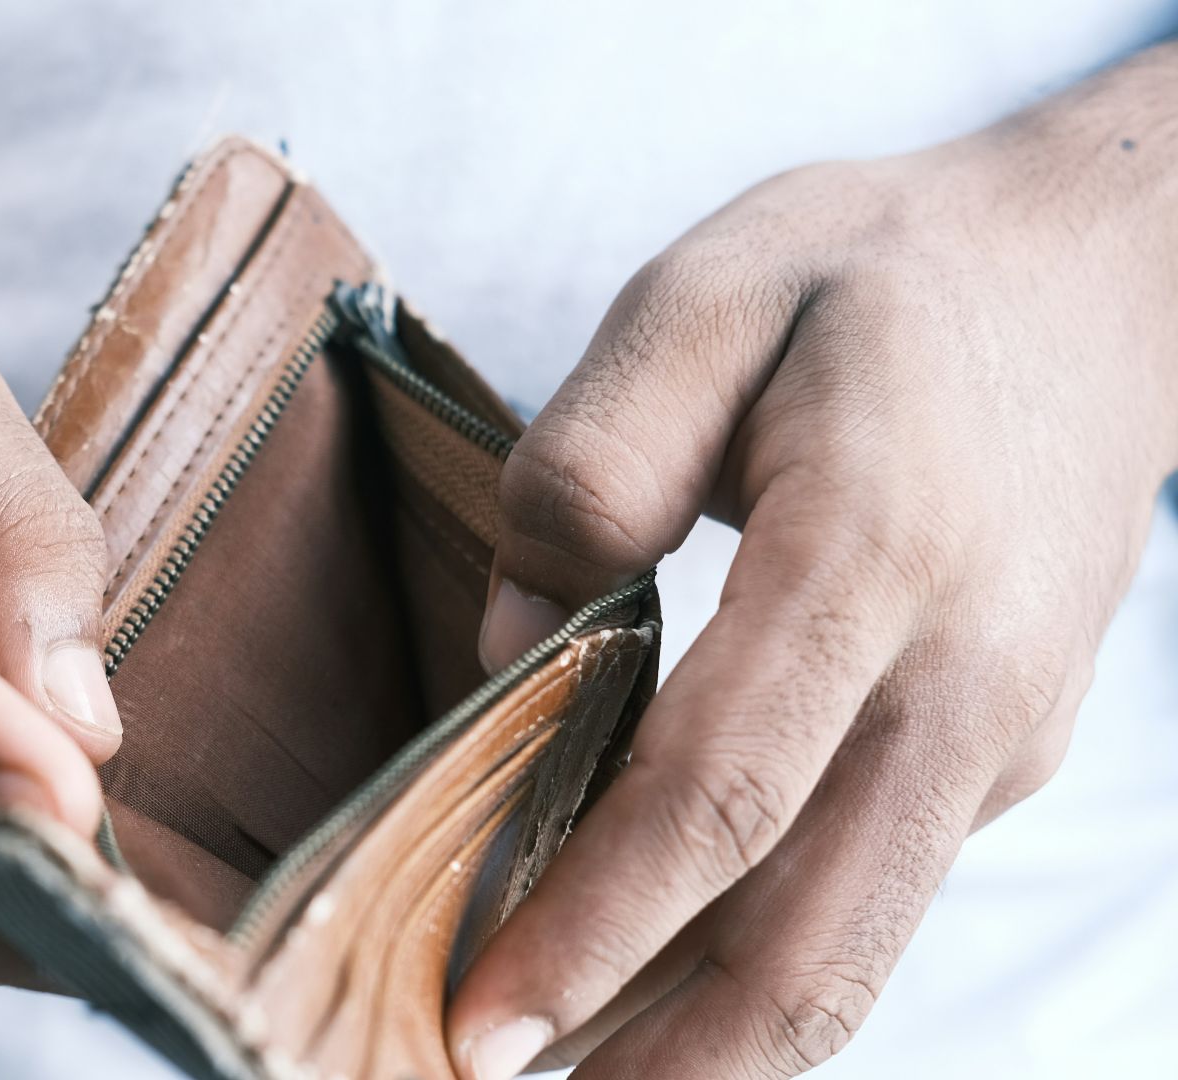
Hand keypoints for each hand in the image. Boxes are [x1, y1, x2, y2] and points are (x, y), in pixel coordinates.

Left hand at [450, 49, 1177, 1078]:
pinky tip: (655, 972)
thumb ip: (593, 460)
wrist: (1096, 282)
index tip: (481, 1016)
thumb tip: (515, 643)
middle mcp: (963, 678)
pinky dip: (761, 961)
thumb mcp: (706, 294)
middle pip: (810, 937)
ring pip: (851, 945)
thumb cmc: (876, 278)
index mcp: (875, 550)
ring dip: (709, 1043)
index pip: (724, 789)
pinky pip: (872, 890)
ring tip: (568, 1076)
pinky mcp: (1005, 753)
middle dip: (657, 1057)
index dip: (598, 925)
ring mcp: (1003, 733)